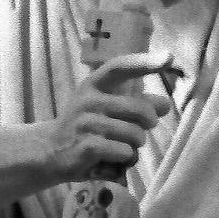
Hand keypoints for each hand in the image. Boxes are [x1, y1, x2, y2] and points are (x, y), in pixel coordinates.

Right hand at [43, 55, 167, 181]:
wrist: (50, 151)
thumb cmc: (85, 127)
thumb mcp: (105, 108)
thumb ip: (134, 104)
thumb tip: (164, 104)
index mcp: (94, 84)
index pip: (120, 67)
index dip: (144, 62)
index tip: (168, 57)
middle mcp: (89, 100)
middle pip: (139, 109)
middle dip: (148, 123)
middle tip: (141, 130)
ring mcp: (87, 123)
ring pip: (135, 134)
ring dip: (135, 146)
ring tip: (122, 148)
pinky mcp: (88, 146)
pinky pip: (125, 152)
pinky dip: (125, 160)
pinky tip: (113, 160)